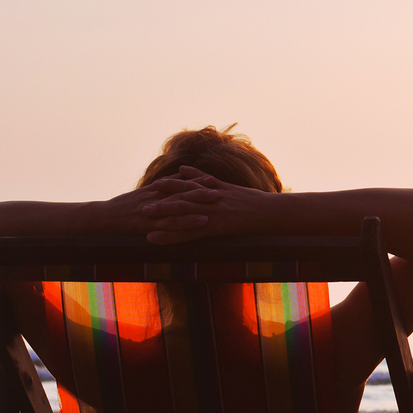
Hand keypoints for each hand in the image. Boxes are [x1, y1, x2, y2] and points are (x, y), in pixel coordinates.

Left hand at [129, 167, 280, 243]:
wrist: (271, 211)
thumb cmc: (257, 201)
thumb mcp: (235, 188)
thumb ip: (213, 181)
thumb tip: (198, 174)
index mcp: (214, 190)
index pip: (188, 186)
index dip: (171, 186)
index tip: (155, 186)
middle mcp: (209, 199)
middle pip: (180, 198)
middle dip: (160, 200)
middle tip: (141, 202)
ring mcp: (210, 212)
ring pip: (180, 214)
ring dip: (160, 216)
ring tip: (143, 217)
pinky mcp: (214, 227)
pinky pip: (187, 233)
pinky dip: (170, 236)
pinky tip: (156, 239)